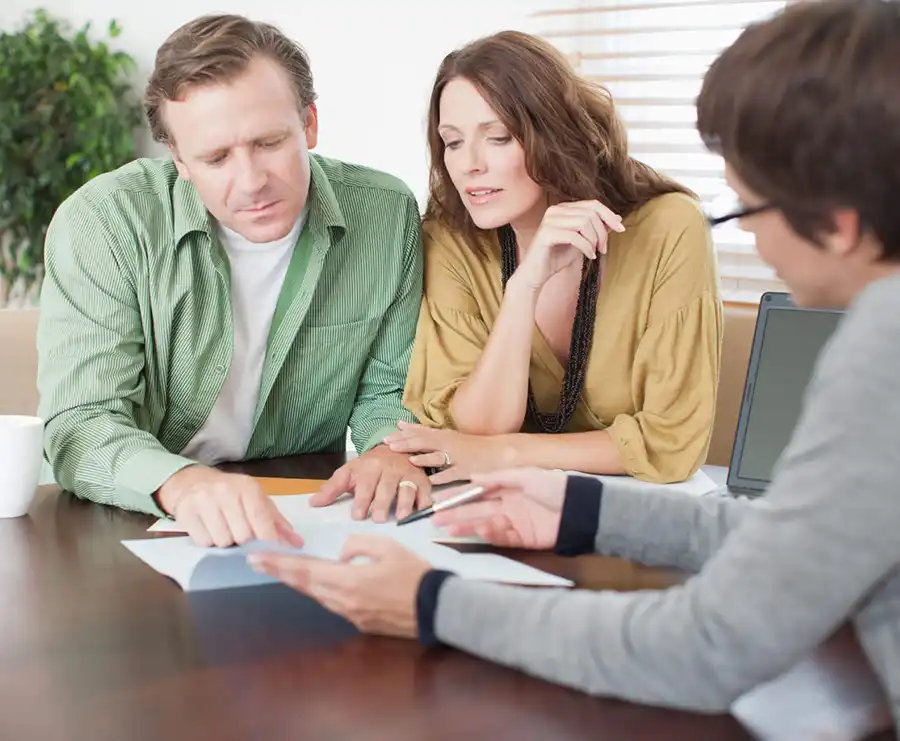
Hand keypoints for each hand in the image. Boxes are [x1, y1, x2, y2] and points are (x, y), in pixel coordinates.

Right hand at [155, 465, 302, 547]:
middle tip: (241, 533)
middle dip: (245, 541)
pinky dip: (208, 541)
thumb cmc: (232, 494)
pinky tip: (209, 529)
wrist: (193, 482)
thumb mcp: (257, 501)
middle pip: (243, 536)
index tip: (271, 551)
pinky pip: (204, 542)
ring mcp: (204, 501)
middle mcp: (226, 492)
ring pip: (223, 541)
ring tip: (224, 528)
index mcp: (248, 488)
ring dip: (226, 542)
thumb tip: (297, 543)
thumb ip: (277, 523)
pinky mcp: (186, 512)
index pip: (261, 520)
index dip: (268, 540)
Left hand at [248, 534, 429, 638]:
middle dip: (280, 572)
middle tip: (258, 562)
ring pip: (317, 595)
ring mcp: (351, 615)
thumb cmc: (414, 574)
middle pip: (304, 586)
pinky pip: (334, 603)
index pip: (304, 571)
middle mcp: (343, 601)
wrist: (436, 608)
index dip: (279, 565)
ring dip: (299, 582)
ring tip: (284, 570)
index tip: (257, 558)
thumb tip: (341, 554)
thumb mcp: (388, 547)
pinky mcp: (360, 622)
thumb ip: (358, 545)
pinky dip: (320, 590)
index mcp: (348, 581)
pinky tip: (318, 582)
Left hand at [310, 445, 431, 522]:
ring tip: (401, 517)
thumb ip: (332, 488)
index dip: (361, 499)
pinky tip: (422, 509)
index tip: (357, 515)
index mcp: (369, 467)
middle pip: (386, 487)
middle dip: (382, 502)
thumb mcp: (349, 473)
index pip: (365, 483)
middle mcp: (389, 469)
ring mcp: (407, 473)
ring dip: (404, 502)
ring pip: (407, 487)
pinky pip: (425, 489)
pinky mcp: (422, 479)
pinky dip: (425, 499)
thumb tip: (313, 503)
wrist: (394, 448)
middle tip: (378, 519)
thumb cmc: (369, 467)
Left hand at [383, 421, 515, 484]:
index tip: (389, 433)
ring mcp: (458, 457)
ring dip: (423, 458)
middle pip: (425, 442)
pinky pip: (452, 474)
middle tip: (389, 444)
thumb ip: (431, 435)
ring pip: (438, 457)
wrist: (499, 453)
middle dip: (406, 443)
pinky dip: (442, 477)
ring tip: (409, 460)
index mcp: (445, 436)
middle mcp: (449, 444)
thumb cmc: (473, 447)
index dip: (404, 433)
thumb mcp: (450, 438)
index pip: (421, 432)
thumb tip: (407, 428)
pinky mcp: (466, 470)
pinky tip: (431, 481)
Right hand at [432, 468, 567, 548]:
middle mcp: (508, 506)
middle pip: (477, 511)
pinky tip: (477, 530)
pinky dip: (489, 534)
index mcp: (507, 489)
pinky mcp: (524, 539)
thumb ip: (499, 478)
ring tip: (448, 529)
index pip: (477, 494)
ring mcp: (515, 523)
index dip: (459, 497)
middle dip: (456, 515)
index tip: (440, 501)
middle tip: (435, 519)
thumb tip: (474, 477)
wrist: (581, 508)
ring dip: (467, 526)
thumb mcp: (526, 475)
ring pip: (485, 525)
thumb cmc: (556, 486)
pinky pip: (502, 537)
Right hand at [512, 200, 624, 290]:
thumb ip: (596, 229)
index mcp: (563, 209)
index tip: (621, 229)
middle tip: (603, 249)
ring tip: (595, 253)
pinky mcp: (546, 233)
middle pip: (591, 212)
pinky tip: (589, 256)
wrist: (535, 274)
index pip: (592, 204)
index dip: (609, 215)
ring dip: (595, 239)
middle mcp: (555, 210)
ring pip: (584, 222)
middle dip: (603, 231)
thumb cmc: (556, 258)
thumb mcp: (582, 242)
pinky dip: (586, 247)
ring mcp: (549, 220)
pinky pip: (575, 236)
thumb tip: (617, 219)